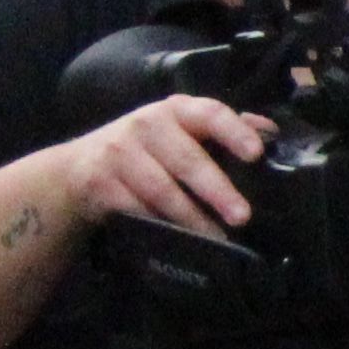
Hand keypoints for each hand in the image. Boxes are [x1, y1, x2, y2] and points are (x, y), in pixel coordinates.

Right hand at [60, 92, 267, 238]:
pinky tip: (179, 238)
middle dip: (217, 190)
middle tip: (242, 216)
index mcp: (177, 110)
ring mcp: (120, 152)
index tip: (255, 154)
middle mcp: (146, 125)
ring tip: (217, 237)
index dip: (234, 131)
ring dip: (192, 217)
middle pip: (188, 159)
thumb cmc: (146, 149)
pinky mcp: (100, 181)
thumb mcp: (181, 130)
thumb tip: (271, 132)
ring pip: (163, 189)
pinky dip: (160, 224)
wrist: (77, 168)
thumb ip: (222, 128)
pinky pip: (137, 207)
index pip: (210, 113)